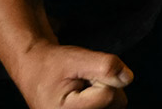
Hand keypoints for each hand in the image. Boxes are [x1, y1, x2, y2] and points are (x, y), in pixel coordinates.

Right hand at [7, 42, 130, 108]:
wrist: (34, 69)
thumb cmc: (52, 64)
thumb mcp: (78, 58)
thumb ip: (105, 66)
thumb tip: (128, 78)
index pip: (108, 95)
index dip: (102, 76)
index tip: (81, 72)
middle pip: (117, 102)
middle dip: (105, 84)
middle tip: (82, 78)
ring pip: (116, 104)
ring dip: (104, 90)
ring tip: (82, 85)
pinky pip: (109, 106)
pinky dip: (103, 97)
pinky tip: (86, 93)